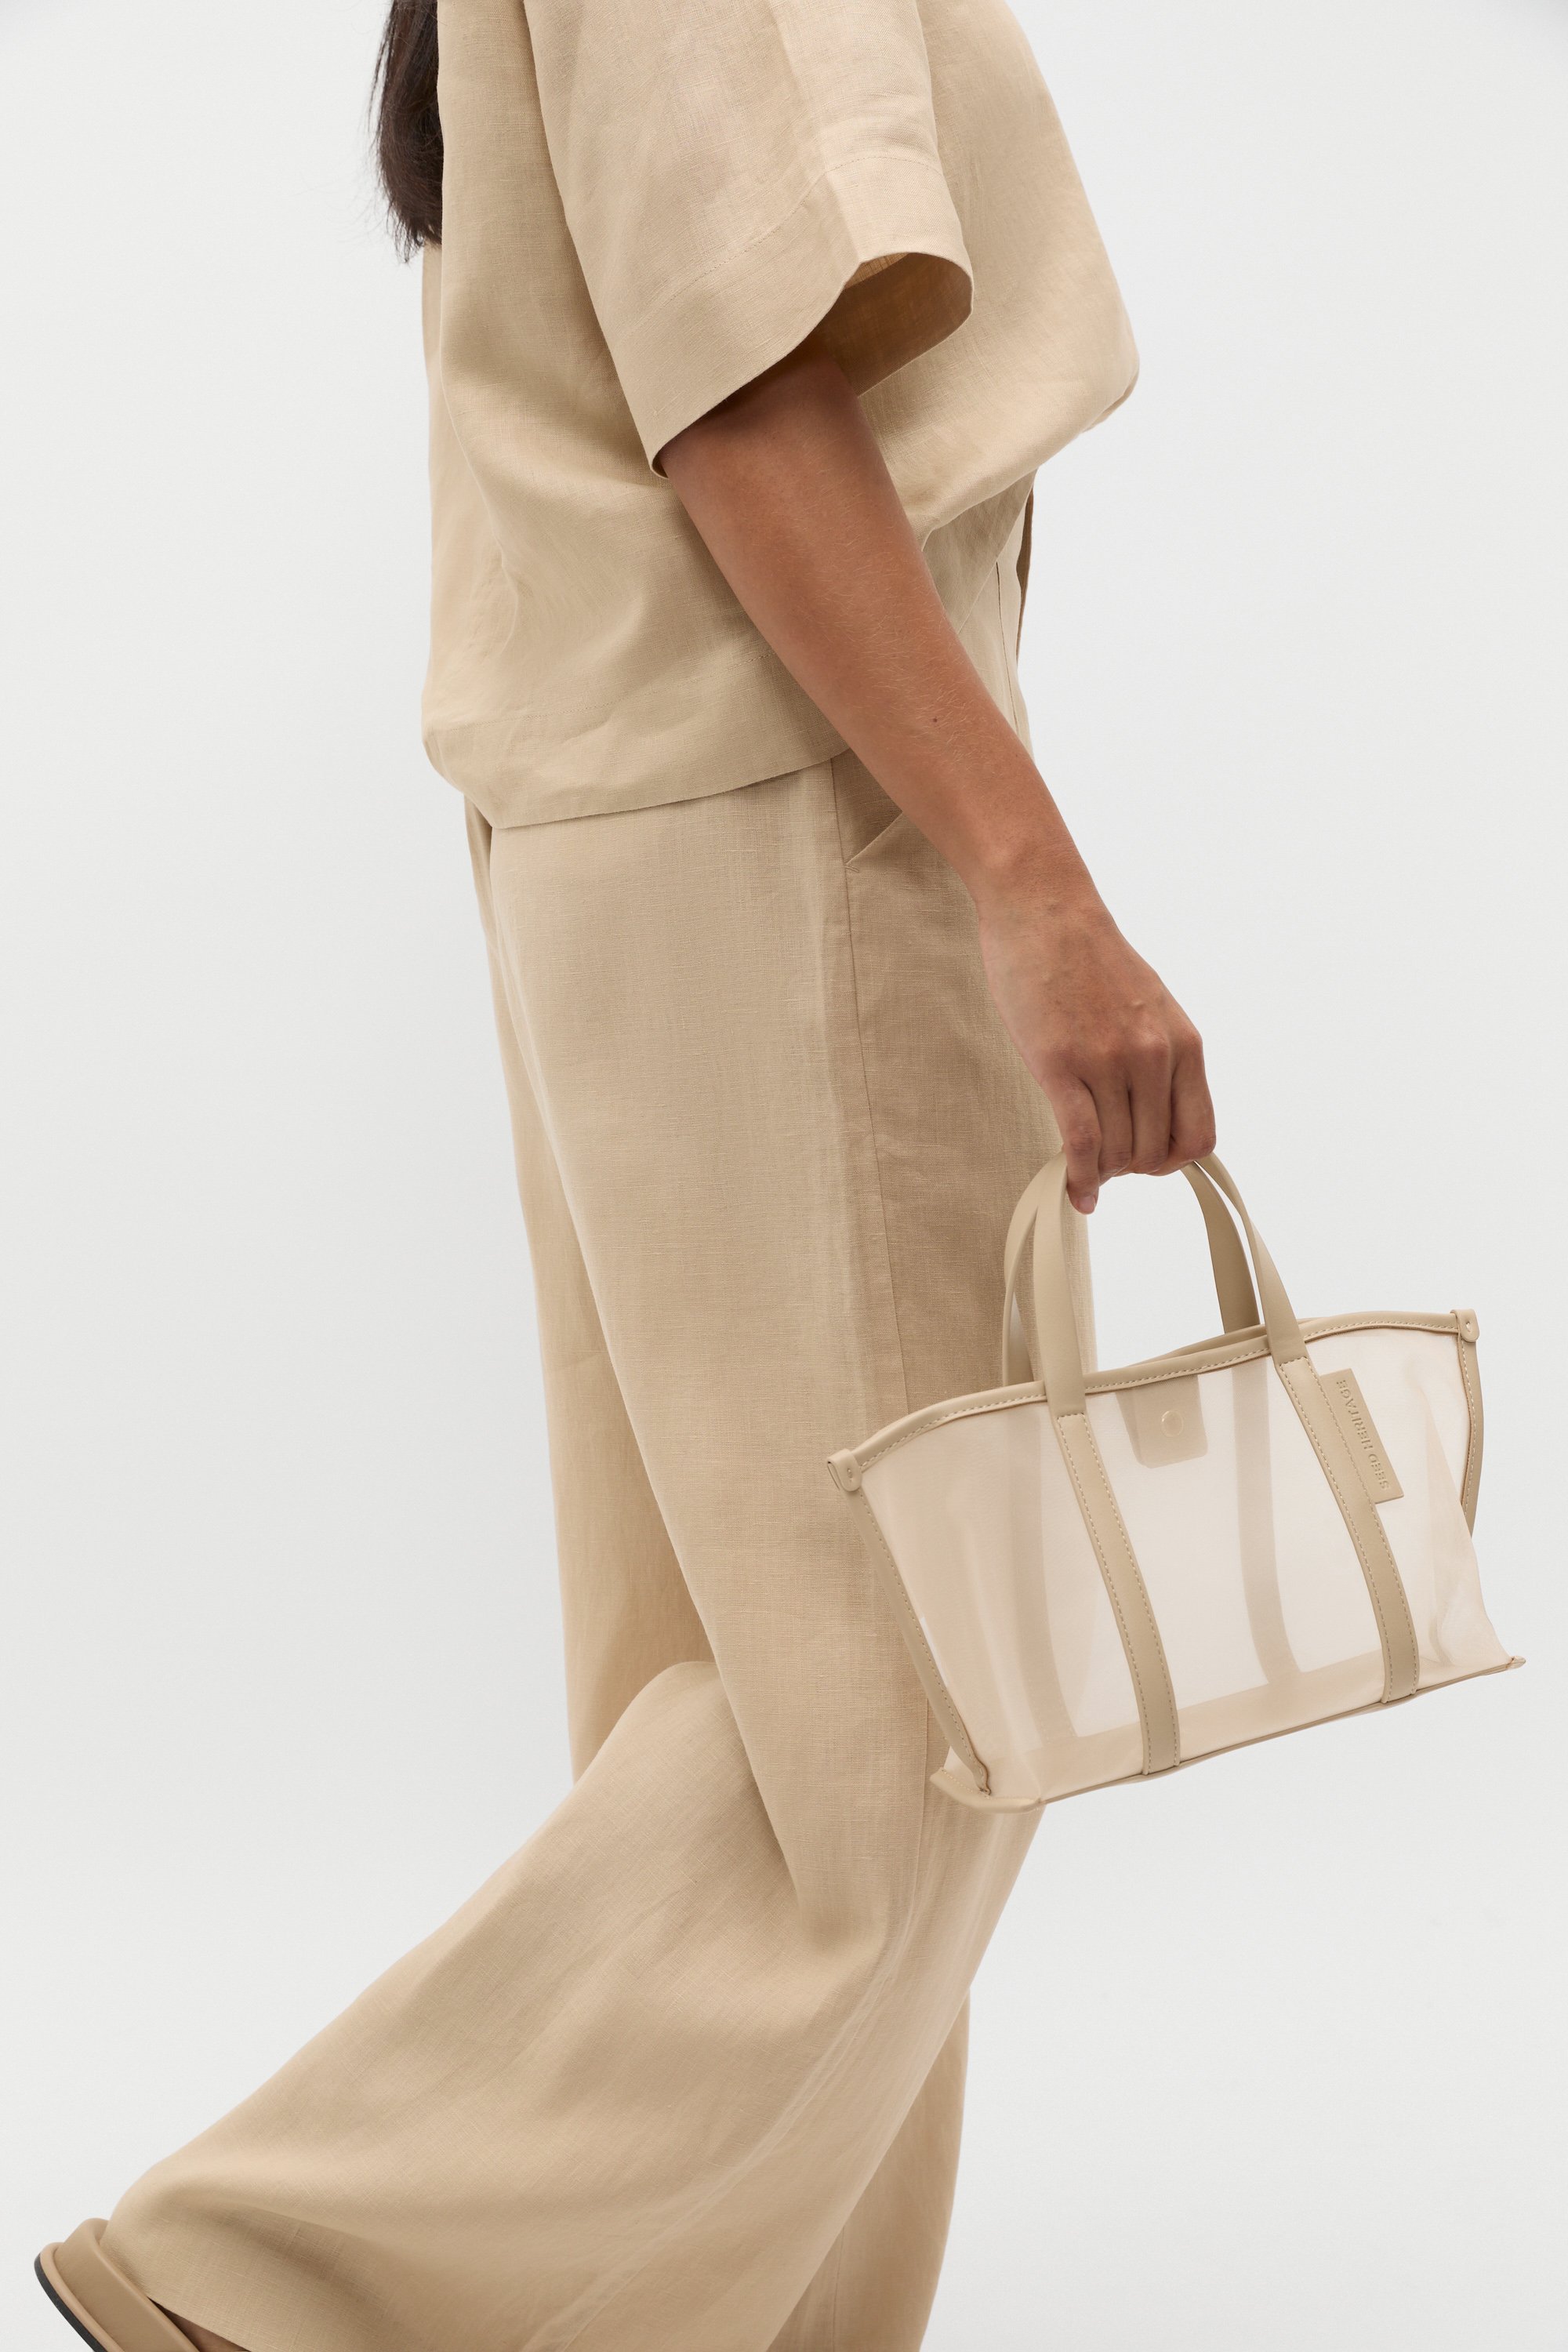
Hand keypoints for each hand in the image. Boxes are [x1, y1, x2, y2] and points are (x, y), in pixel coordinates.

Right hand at [976, 873, 1214, 1214]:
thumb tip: (1154, 1116)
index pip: (1198, 1137)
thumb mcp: (1150, 1008)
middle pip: (1152, 1152)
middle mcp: (1155, 1055)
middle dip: (1127, 1167)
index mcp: (1185, 1044)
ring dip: (1098, 1170)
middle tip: (1102, 1157)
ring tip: (1082, 1164)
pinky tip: (1074, 1190)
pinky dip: (1079, 1177)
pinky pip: (1081, 1142)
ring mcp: (1109, 1061)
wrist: (1045, 910)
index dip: (1172, 1162)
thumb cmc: (1090, 959)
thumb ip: (1161, 1060)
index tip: (1145, 1160)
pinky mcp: (1060, 1064)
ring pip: (1115, 1153)